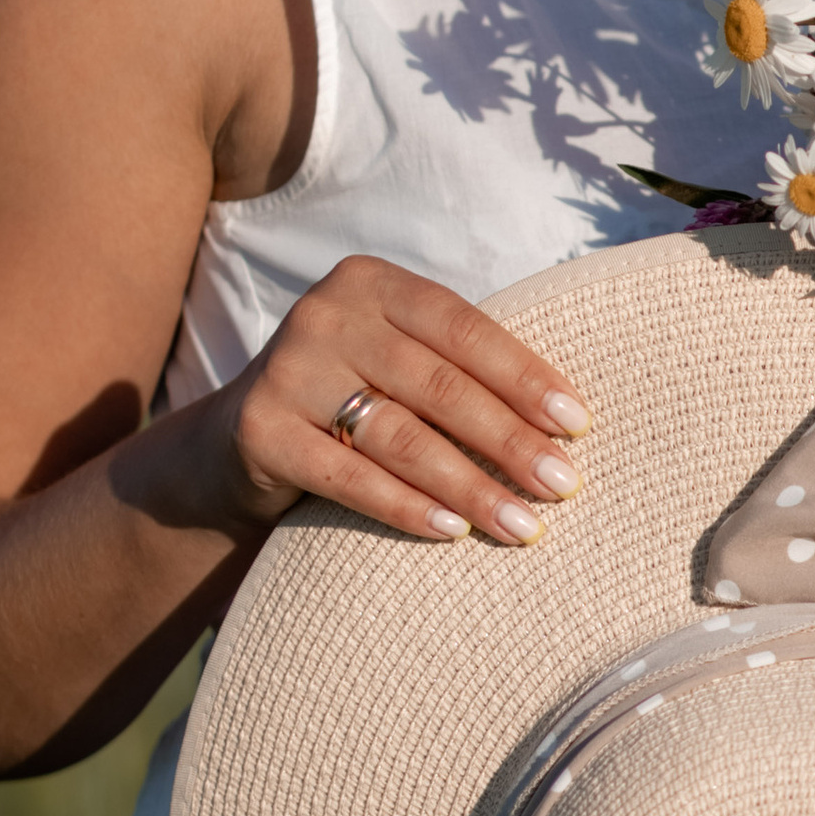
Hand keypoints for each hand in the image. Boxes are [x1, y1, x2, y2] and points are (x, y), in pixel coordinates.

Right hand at [210, 256, 590, 547]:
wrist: (236, 441)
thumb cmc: (351, 398)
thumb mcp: (397, 360)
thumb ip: (459, 368)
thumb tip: (567, 422)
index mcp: (372, 282)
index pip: (464, 329)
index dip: (525, 377)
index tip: (578, 426)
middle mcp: (325, 314)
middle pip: (438, 385)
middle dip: (510, 441)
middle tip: (564, 486)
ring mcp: (286, 370)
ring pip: (398, 436)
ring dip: (470, 485)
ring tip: (522, 524)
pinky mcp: (258, 430)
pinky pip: (347, 477)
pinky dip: (405, 507)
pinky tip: (453, 533)